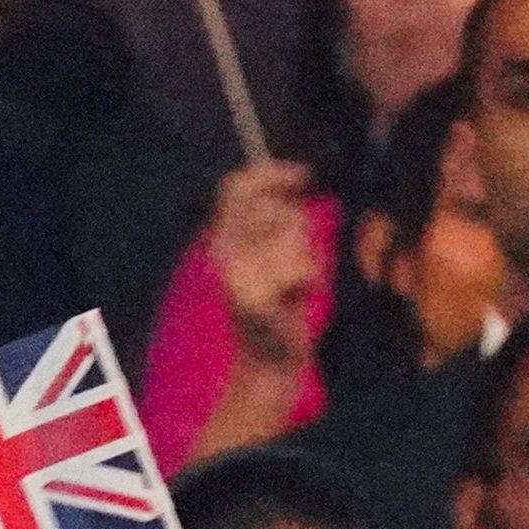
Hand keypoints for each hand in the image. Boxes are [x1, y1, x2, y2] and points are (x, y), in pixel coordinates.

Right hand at [209, 160, 322, 371]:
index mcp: (220, 239)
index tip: (303, 176)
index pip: (236, 187)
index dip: (269, 174)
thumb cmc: (278, 299)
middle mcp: (220, 254)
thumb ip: (274, 216)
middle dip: (298, 229)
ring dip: (305, 258)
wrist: (270, 356)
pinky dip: (308, 282)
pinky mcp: (252, 298)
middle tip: (291, 261)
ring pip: (293, 236)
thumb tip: (296, 173)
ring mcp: (234, 276)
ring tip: (291, 283)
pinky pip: (301, 268)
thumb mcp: (270, 250)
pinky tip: (295, 299)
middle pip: (277, 209)